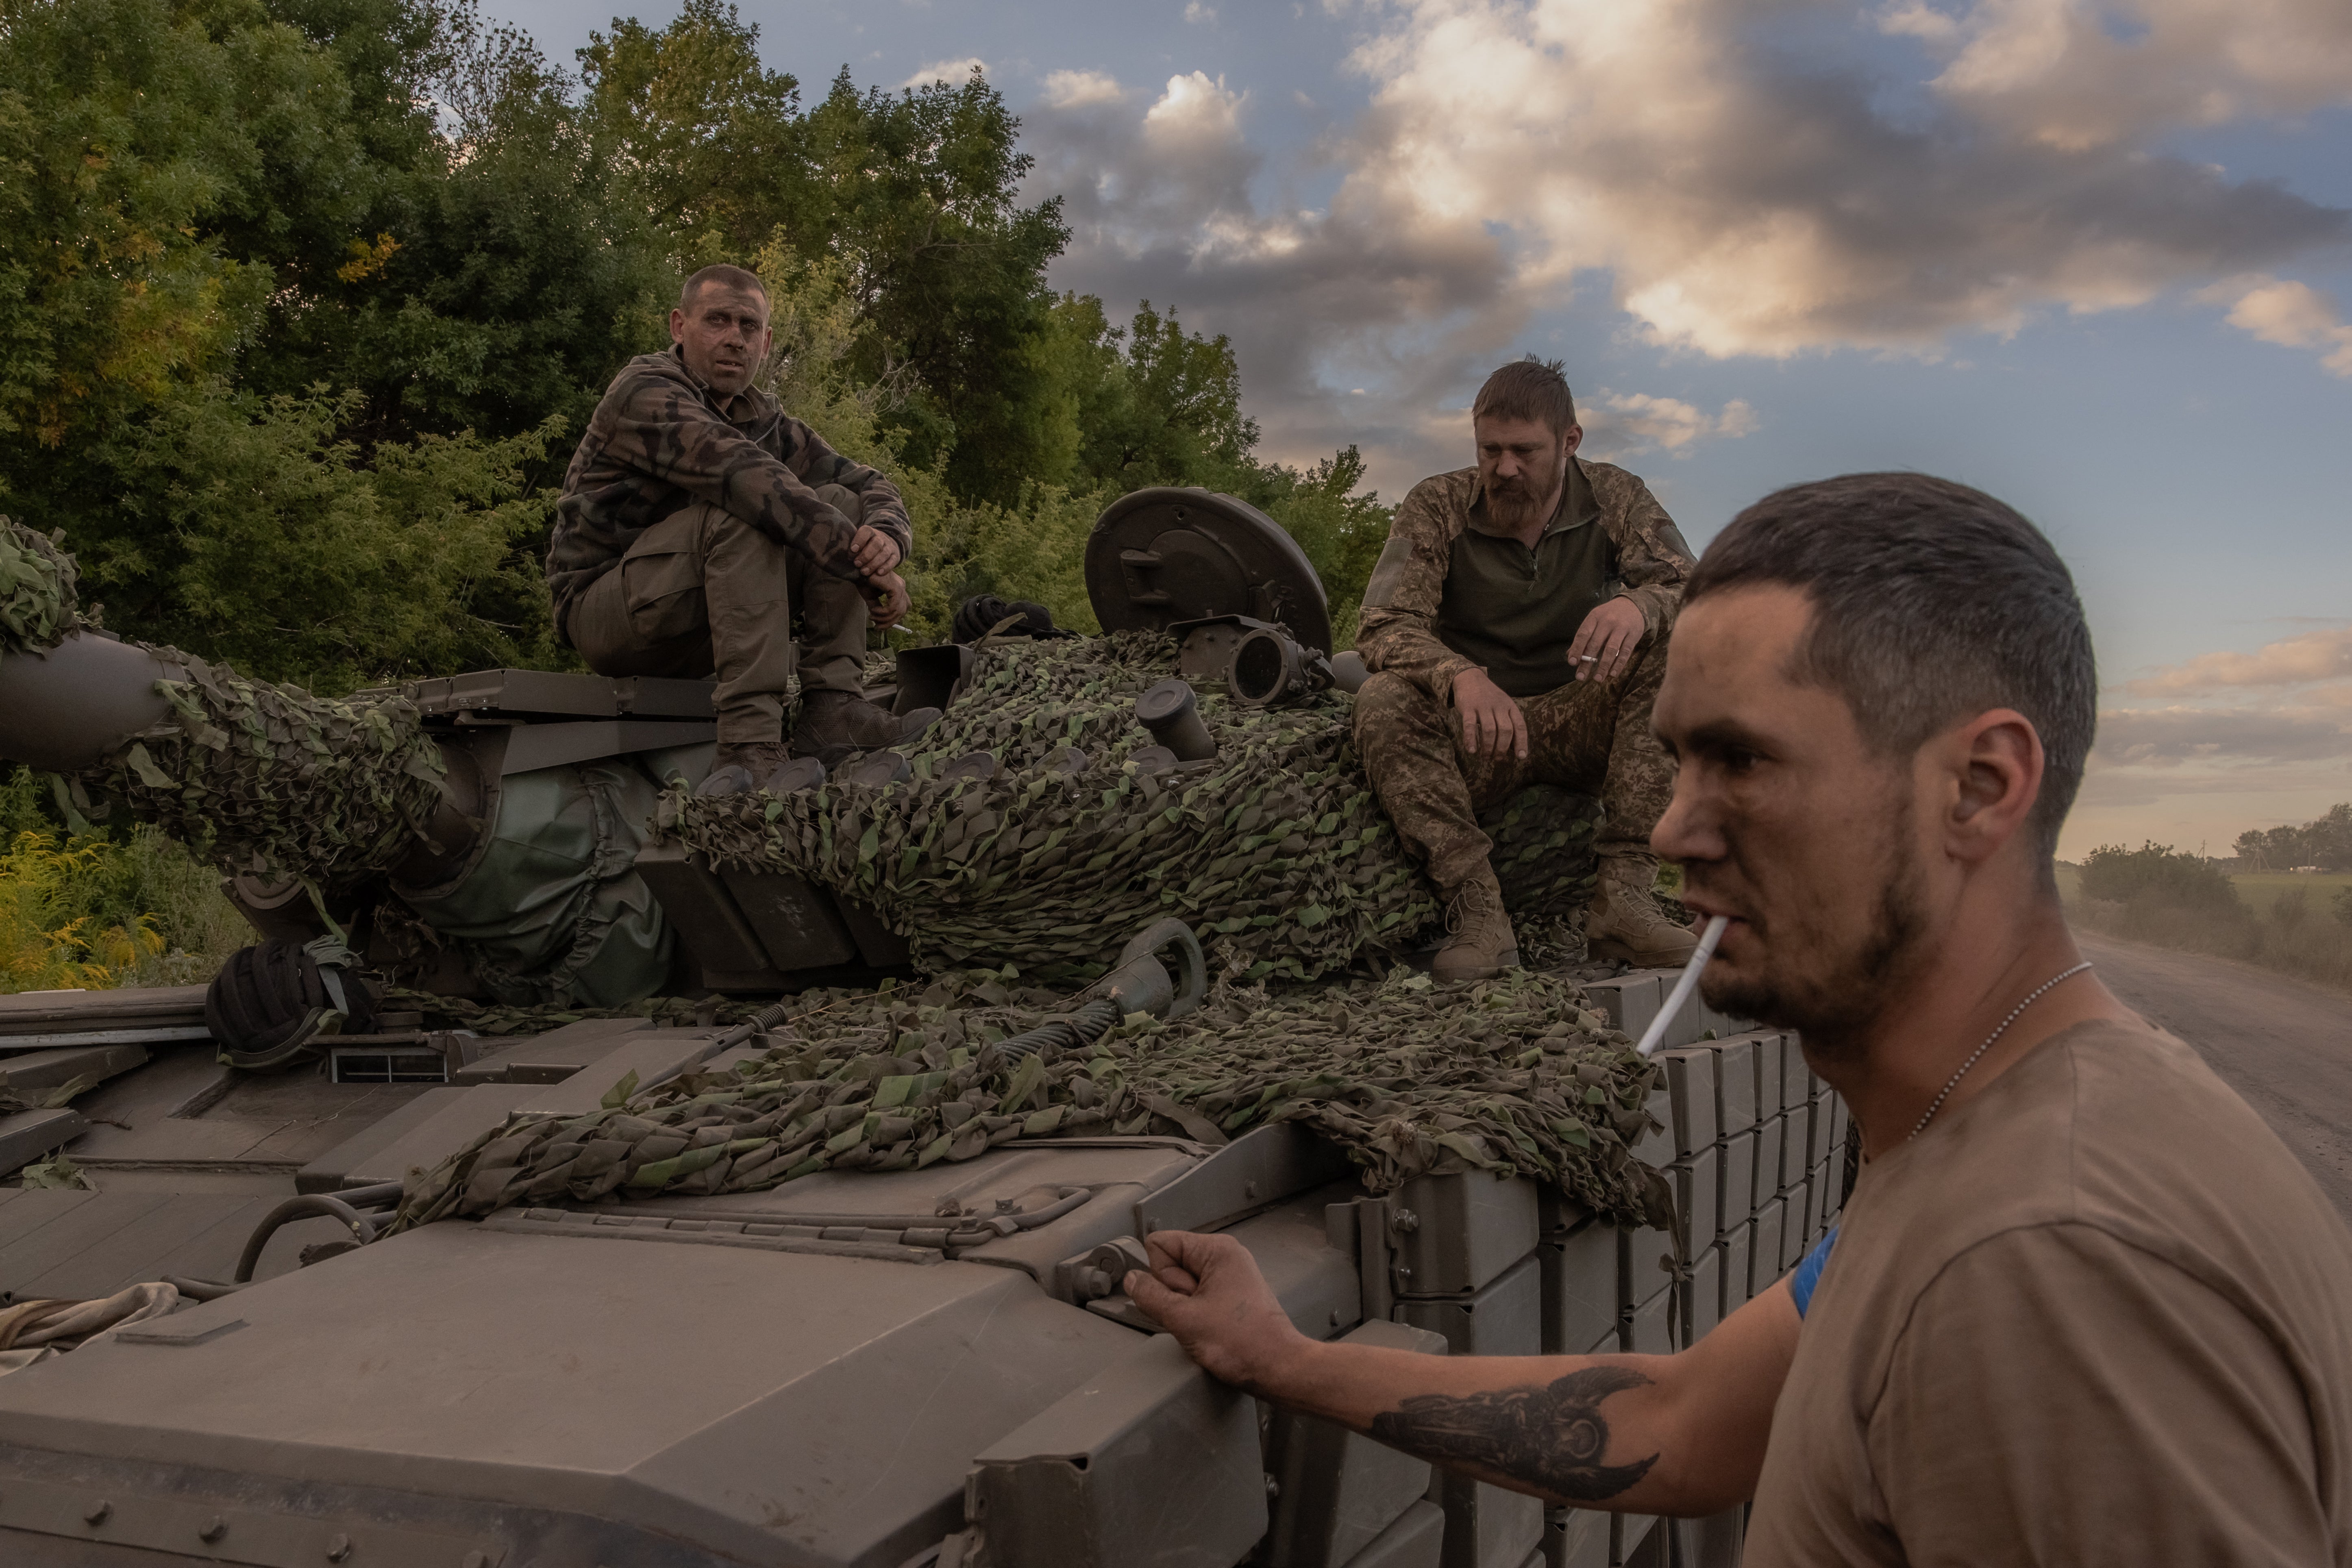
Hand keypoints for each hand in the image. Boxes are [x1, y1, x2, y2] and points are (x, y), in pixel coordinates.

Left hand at [850, 524, 901, 576]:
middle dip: (866, 555)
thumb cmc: (866, 546)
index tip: (853, 550)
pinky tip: (879, 573)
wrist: (886, 544)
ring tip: (864, 572)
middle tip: (857, 564)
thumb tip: (840, 555)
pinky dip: (886, 567)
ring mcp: (889, 547)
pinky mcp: (895, 556)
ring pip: (884, 553)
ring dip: (873, 563)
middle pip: (876, 544)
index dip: (859, 540)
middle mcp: (880, 538)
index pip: (866, 531)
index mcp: (870, 532)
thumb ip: (853, 547)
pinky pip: (892, 561)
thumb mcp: (860, 542)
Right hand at [861, 571, 910, 628]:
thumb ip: (878, 609)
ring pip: (899, 611)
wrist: (858, 571)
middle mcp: (901, 586)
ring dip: (885, 618)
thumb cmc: (864, 581)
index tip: (879, 625)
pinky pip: (893, 607)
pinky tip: (874, 611)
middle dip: (889, 622)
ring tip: (872, 617)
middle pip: (902, 612)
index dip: (892, 620)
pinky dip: (883, 612)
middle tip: (876, 626)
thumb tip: (880, 623)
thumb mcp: (872, 598)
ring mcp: (900, 587)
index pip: (903, 608)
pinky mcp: (895, 588)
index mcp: (898, 588)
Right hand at [1124, 1230, 1311, 1394]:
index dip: (1161, 1275)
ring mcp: (1229, 1277)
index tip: (1183, 1298)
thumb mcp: (1184, 1319)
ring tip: (1207, 1326)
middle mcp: (1225, 1257)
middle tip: (1198, 1315)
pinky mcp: (1232, 1297)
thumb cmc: (1244, 1344)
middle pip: (1171, 1264)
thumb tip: (1132, 1280)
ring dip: (1185, 1309)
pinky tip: (1211, 1331)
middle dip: (1175, 1294)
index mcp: (1217, 1249)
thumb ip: (1151, 1296)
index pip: (1160, 1244)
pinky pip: (1197, 1299)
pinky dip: (1197, 1315)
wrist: (1278, 1368)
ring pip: (1183, 1286)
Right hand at [1451, 667, 1527, 759]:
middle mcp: (1499, 706)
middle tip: (1498, 760)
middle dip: (1502, 748)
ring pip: (1489, 730)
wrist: (1470, 678)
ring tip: (1485, 757)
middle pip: (1505, 730)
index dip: (1521, 742)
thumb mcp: (1503, 705)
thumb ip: (1508, 723)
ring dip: (1488, 747)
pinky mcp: (1468, 707)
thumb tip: (1514, 748)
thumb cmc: (1488, 697)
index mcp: (1510, 706)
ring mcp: (1483, 706)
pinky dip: (1471, 739)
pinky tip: (1471, 750)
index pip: (1520, 726)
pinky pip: (1469, 725)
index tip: (1521, 757)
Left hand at [1567, 596, 1644, 682]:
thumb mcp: (1595, 620)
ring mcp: (1621, 628)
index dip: (1577, 649)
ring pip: (1611, 649)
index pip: (1583, 634)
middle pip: (1595, 644)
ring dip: (1603, 666)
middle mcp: (1607, 621)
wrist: (1633, 605)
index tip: (1572, 663)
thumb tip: (1570, 655)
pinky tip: (1612, 674)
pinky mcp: (1633, 635)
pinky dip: (1619, 664)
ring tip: (1597, 679)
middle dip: (1587, 662)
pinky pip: (1625, 652)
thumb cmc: (1609, 615)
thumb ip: (1584, 637)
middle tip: (1581, 677)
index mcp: (1595, 617)